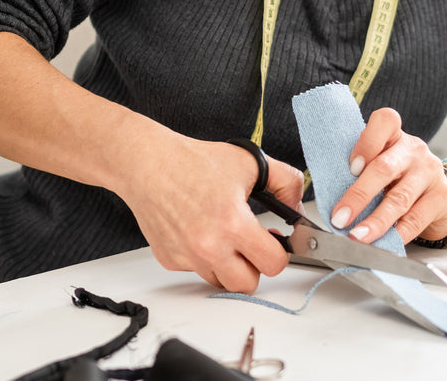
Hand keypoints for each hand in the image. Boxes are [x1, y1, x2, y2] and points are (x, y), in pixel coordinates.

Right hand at [116, 130, 304, 293]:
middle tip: (250, 243)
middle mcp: (208, 246)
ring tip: (225, 237)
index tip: (274, 241)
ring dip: (229, 265)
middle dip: (255, 266)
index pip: (274, 264)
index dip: (279, 252)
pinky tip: (200, 231)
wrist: (149, 164)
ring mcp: (187, 257)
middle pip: (248, 284)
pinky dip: (203, 258)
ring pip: (221, 281)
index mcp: (233, 223)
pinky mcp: (170, 260)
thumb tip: (297, 209)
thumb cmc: (194, 161)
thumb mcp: (251, 163)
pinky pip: (197, 271)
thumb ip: (286, 183)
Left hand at [328, 107, 446, 244]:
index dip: (366, 143)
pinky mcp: (442, 198)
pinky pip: (415, 220)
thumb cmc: (398, 177)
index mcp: (395, 136)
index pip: (384, 122)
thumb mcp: (381, 164)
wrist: (436, 193)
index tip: (351, 167)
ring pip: (399, 199)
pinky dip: (396, 234)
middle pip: (385, 168)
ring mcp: (430, 173)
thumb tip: (331, 197)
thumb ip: (360, 171)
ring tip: (357, 236)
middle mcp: (414, 150)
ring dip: (375, 221)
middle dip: (359, 195)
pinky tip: (382, 243)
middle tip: (340, 217)